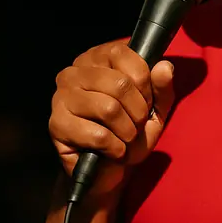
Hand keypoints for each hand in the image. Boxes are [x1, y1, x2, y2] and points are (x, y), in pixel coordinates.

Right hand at [48, 39, 174, 201]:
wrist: (110, 168)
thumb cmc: (130, 129)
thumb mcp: (155, 107)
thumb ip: (162, 86)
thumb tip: (165, 66)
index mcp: (97, 57)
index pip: (123, 54)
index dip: (144, 84)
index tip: (145, 102)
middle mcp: (74, 71)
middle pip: (119, 83)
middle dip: (138, 111)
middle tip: (136, 124)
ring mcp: (61, 97)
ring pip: (109, 109)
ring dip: (127, 131)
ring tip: (126, 137)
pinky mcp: (57, 125)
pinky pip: (97, 135)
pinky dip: (116, 147)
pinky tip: (114, 150)